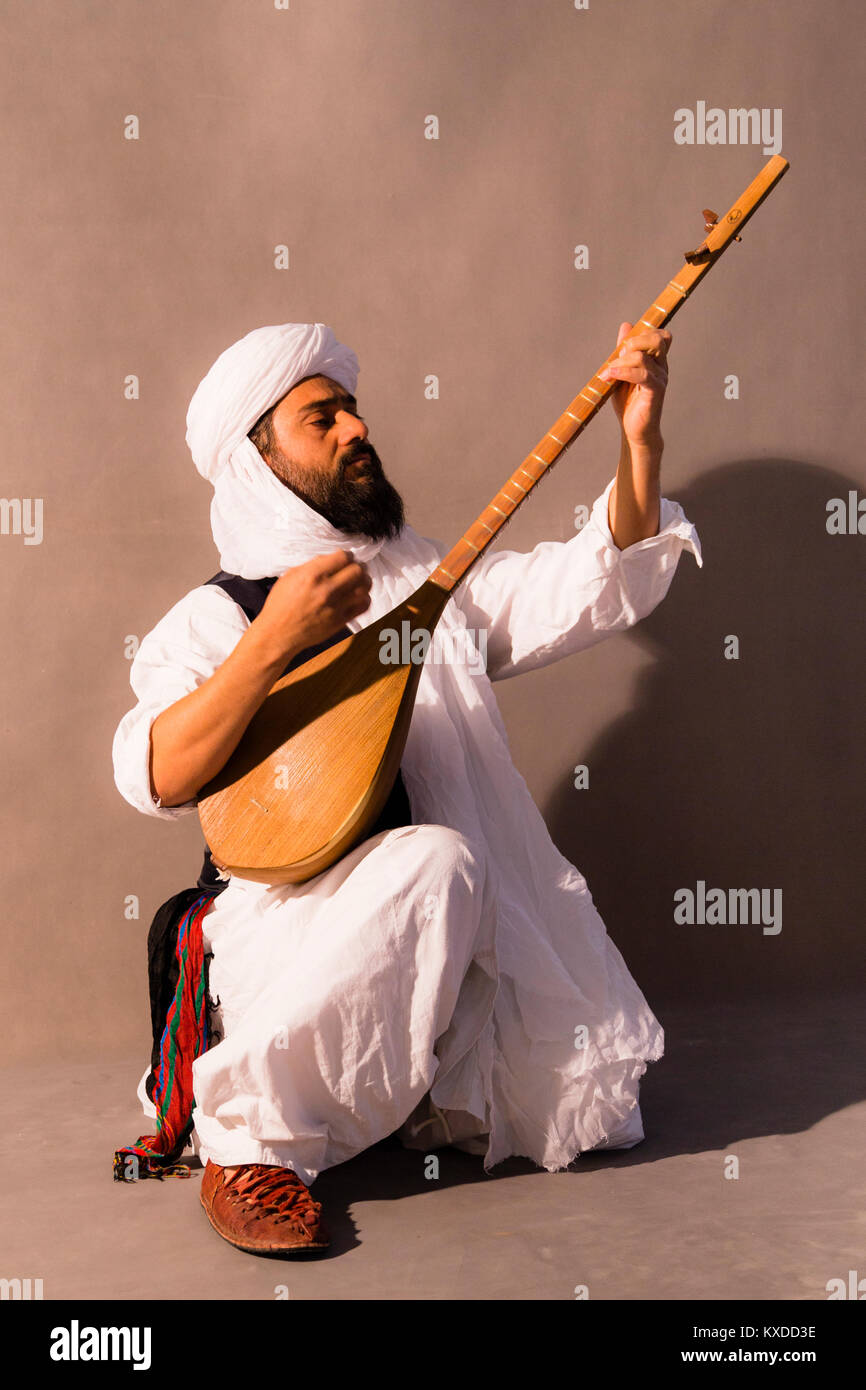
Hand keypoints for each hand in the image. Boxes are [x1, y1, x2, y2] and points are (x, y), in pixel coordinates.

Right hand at [256, 549, 372, 657]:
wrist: (278, 633)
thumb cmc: (280, 604)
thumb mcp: (290, 576)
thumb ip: (312, 566)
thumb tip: (330, 559)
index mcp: (312, 575)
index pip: (343, 557)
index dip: (347, 555)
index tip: (345, 558)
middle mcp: (326, 589)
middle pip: (358, 570)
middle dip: (358, 566)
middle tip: (354, 568)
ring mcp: (335, 606)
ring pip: (364, 587)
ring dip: (364, 581)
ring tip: (359, 581)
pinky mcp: (340, 621)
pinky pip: (363, 606)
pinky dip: (365, 598)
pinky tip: (358, 596)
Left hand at [599, 322, 670, 450]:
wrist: (634, 431)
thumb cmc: (629, 403)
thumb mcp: (622, 372)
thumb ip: (624, 350)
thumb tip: (626, 325)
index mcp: (657, 360)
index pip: (660, 334)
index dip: (641, 334)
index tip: (621, 350)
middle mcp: (662, 367)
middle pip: (658, 338)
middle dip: (633, 342)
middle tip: (617, 358)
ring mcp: (660, 379)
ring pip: (643, 356)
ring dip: (620, 362)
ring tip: (607, 373)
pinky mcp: (655, 392)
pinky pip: (642, 375)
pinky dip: (623, 372)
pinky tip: (610, 376)